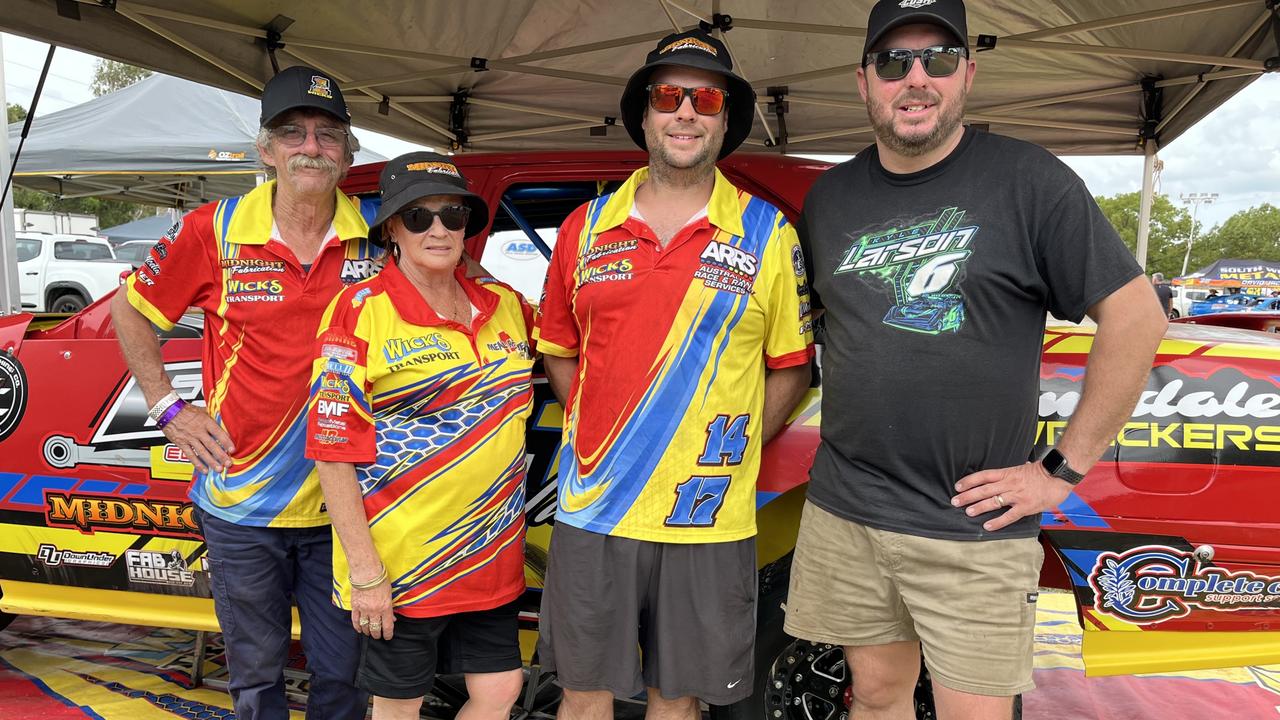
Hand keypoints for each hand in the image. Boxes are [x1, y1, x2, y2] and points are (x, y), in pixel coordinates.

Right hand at [161, 404, 233, 473]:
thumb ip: (213, 416)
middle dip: (221, 455)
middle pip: (211, 445)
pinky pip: (191, 455)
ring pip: (202, 452)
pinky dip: (198, 463)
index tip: (232, 449)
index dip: (226, 442)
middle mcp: (198, 431)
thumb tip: (225, 419)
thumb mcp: (202, 410)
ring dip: (211, 462)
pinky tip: (204, 469)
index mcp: (205, 421)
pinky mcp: (182, 444)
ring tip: (218, 469)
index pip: (218, 433)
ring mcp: (190, 438)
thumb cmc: (185, 410)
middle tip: (228, 463)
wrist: (168, 411)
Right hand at [350, 579, 394, 640]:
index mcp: (385, 608)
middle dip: (377, 635)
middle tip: (378, 636)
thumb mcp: (390, 594)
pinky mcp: (355, 606)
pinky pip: (355, 620)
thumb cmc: (381, 580)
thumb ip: (390, 607)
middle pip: (375, 629)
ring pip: (365, 627)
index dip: (388, 634)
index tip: (388, 637)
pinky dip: (357, 627)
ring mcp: (364, 610)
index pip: (387, 626)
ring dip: (368, 632)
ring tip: (369, 633)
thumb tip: (392, 618)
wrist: (367, 572)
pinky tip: (359, 629)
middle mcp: (375, 611)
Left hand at [951, 462, 1073, 532]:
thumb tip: (1002, 475)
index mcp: (1007, 473)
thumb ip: (1011, 473)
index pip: (983, 476)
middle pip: (984, 489)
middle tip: (955, 501)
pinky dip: (997, 522)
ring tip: (967, 512)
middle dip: (968, 496)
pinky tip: (987, 526)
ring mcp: (1017, 496)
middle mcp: (1009, 484)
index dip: (969, 481)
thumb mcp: (1022, 468)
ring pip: (993, 501)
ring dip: (979, 507)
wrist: (1059, 477)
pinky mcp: (1025, 507)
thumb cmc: (1042, 472)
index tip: (958, 486)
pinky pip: (1009, 516)